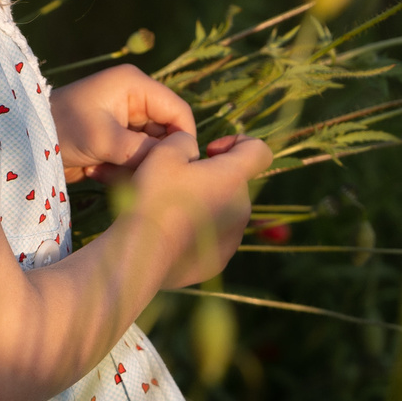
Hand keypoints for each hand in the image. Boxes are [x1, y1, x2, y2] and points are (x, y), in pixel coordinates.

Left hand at [51, 65, 197, 181]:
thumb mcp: (103, 139)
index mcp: (135, 85)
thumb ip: (142, 150)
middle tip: (131, 175)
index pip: (178, 111)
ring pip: (151, 151)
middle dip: (152, 158)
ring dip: (133, 168)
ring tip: (104, 171)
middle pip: (166, 133)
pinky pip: (133, 160)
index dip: (182, 138)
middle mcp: (134, 100)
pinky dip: (120, 172)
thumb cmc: (62, 129)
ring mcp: (125, 121)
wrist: (26, 143)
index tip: (176, 167)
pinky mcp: (116, 140)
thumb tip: (174, 162)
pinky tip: (96, 172)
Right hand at [127, 130, 271, 290]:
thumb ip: (185, 141)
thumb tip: (193, 151)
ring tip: (170, 211)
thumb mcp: (164, 153)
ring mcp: (233, 237)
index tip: (209, 151)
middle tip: (176, 184)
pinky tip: (172, 234)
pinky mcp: (220, 259)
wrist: (142, 257)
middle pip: (234, 182)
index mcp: (232, 178)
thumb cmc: (154, 199)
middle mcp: (241, 208)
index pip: (259, 151)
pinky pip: (214, 236)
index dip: (238, 143)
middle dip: (211, 177)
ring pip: (224, 209)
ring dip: (205, 204)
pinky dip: (199, 231)